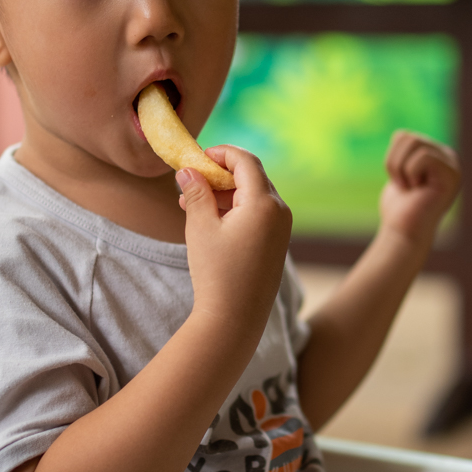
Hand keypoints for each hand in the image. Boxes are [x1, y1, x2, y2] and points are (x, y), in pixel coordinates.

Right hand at [178, 146, 292, 341]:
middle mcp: (280, 212)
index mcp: (264, 203)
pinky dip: (237, 210)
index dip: (221, 153)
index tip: (199, 157)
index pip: (246, 161)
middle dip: (221, 174)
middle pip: (252, 176)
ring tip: (193, 204)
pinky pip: (259, 215)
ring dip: (226, 193)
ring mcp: (282, 229)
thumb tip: (189, 170)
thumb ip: (196, 192)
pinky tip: (212, 221)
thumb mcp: (200, 226)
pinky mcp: (277, 244)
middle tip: (192, 181)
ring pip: (255, 196)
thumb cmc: (215, 272)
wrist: (235, 319)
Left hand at [378, 130, 460, 253]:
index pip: (403, 136)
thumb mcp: (400, 170)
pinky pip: (422, 157)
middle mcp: (449, 157)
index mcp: (437, 154)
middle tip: (404, 186)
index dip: (392, 159)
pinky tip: (418, 190)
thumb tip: (401, 134)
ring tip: (411, 188)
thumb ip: (406, 151)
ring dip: (401, 169)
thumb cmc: (400, 207)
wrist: (404, 233)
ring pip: (413, 142)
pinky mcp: (452, 175)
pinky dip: (411, 174)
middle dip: (395, 163)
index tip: (401, 181)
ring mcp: (453, 166)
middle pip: (408, 137)